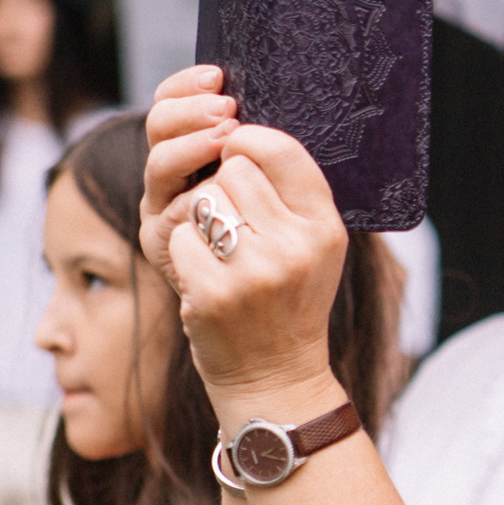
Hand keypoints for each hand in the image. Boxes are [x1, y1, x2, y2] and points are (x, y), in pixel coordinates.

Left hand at [143, 68, 348, 414]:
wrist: (275, 377)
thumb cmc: (287, 299)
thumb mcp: (313, 243)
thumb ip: (289, 190)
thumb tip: (234, 127)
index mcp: (325, 226)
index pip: (279, 148)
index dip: (246, 140)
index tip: (234, 150)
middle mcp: (296, 246)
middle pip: (231, 169)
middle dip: (219, 187)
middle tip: (232, 224)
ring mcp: (255, 271)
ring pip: (201, 198)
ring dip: (199, 220)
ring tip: (222, 255)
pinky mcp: (214, 294)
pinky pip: (178, 236)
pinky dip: (182, 254)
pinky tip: (205, 280)